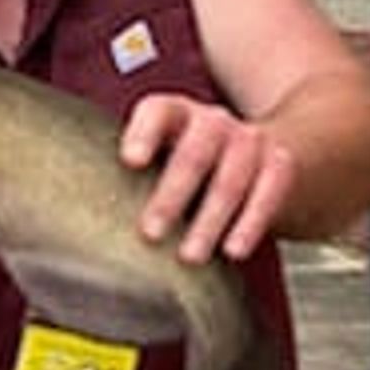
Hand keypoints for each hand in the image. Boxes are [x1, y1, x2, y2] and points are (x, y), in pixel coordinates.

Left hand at [120, 94, 296, 262]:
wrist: (261, 152)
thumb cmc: (192, 164)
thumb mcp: (161, 157)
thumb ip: (130, 177)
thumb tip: (89, 217)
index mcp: (176, 114)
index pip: (158, 112)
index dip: (144, 133)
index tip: (130, 161)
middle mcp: (213, 122)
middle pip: (194, 153)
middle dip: (171, 195)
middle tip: (150, 232)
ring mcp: (250, 141)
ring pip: (230, 179)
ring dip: (210, 221)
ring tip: (189, 257)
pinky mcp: (279, 165)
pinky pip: (268, 193)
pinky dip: (250, 224)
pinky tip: (233, 251)